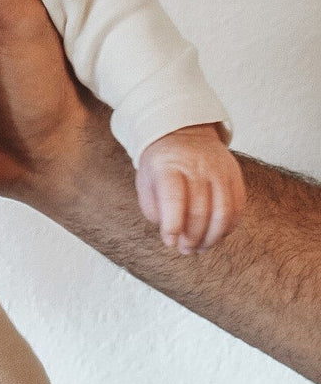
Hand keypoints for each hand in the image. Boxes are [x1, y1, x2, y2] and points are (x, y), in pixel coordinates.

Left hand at [136, 125, 246, 253]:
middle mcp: (196, 166)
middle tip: (185, 249)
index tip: (170, 241)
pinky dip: (227, 228)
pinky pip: (237, 208)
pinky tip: (215, 236)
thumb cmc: (160, 167)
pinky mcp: (235, 175)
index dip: (172, 225)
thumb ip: (155, 210)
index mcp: (168, 166)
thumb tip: (172, 236)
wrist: (182, 134)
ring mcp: (219, 170)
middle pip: (200, 209)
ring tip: (200, 248)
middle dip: (192, 237)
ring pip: (222, 212)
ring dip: (212, 238)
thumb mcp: (146, 183)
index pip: (173, 198)